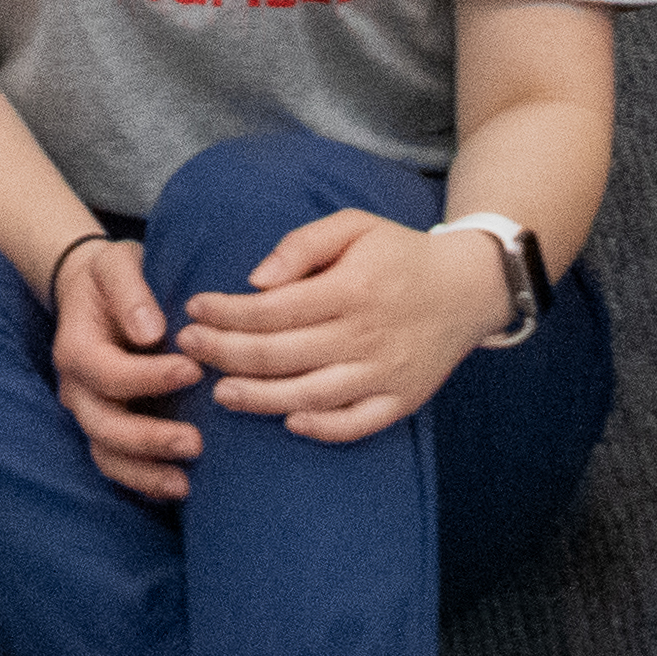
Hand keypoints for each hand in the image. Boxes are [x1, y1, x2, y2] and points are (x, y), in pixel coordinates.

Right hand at [43, 233, 204, 501]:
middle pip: (104, 426)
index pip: (109, 373)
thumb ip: (130, 292)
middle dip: (149, 440)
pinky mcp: (109, 430)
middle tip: (196, 443)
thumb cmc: (111, 276)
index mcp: (76, 349)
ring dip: (145, 474)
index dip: (150, 377)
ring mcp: (90, 414)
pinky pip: (119, 466)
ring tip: (184, 485)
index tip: (194, 370)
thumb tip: (151, 331)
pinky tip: (179, 489)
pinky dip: (144, 482)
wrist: (93, 293)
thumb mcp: (116, 264)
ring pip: (107, 456)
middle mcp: (77, 389)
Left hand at [179, 206, 502, 451]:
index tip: (193, 309)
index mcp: (351, 289)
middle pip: (280, 355)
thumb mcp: (354, 226)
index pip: (273, 310)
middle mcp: (366, 335)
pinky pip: (356, 424)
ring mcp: (385, 373)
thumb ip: (301, 245)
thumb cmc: (398, 253)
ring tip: (220, 392)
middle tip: (188, 347)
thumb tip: (255, 282)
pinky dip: (320, 428)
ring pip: (309, 396)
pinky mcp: (401, 400)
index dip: (225, 313)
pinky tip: (287, 422)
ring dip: (257, 398)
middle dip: (224, 353)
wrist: (468, 288)